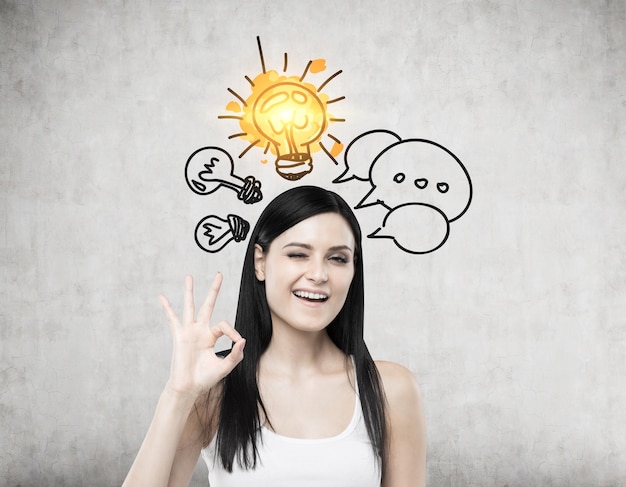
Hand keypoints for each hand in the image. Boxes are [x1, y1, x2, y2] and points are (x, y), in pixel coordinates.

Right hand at [159, 273, 244, 398]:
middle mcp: (201, 330)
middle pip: (208, 305)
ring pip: (190, 306)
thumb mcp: (225, 367)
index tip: (238, 341)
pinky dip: (167, 308)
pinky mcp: (179, 336)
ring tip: (189, 277)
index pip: (224, 325)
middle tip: (219, 274)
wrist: (188, 388)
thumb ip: (235, 354)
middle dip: (214, 290)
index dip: (233, 331)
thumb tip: (243, 340)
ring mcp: (189, 331)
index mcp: (212, 337)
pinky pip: (172, 319)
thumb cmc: (205, 378)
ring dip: (189, 292)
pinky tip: (161, 297)